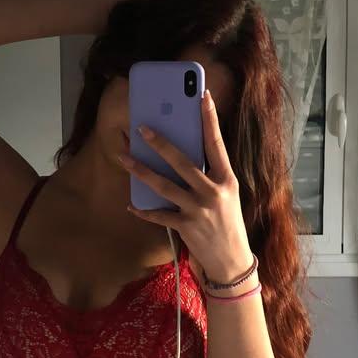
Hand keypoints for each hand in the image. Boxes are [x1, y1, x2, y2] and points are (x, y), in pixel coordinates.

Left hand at [119, 90, 253, 282]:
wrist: (232, 261)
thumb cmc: (228, 223)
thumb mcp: (227, 195)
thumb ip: (209, 176)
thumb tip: (183, 154)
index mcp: (226, 179)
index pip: (216, 143)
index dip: (209, 119)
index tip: (203, 97)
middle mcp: (213, 192)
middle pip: (182, 162)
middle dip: (161, 144)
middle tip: (143, 129)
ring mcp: (198, 210)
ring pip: (164, 186)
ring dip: (141, 171)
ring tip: (125, 158)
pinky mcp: (186, 227)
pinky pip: (159, 215)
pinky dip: (143, 210)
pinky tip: (131, 204)